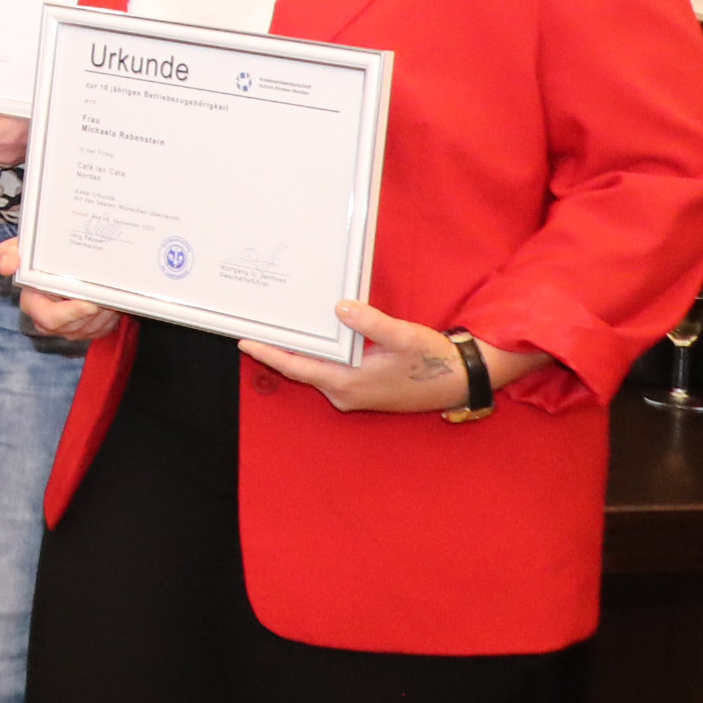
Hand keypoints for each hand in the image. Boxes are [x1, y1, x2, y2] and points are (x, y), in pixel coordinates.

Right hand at [0, 237, 121, 344]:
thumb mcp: (22, 248)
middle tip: (104, 297)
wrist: (65, 263)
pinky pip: (101, 329)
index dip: (69, 313)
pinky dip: (108, 316)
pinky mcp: (86, 331)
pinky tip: (109, 301)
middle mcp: (47, 322)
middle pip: (73, 327)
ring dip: (103, 312)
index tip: (90, 303)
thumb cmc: (41, 255)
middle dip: (91, 312)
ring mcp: (67, 330)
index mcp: (31, 304)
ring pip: (90, 327)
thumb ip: (8, 252)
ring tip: (108, 293)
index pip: (48, 318)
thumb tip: (5, 266)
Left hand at [241, 301, 548, 413]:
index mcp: (349, 383)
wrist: (458, 380)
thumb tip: (341, 308)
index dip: (268, 354)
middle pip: (301, 368)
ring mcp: (353, 393)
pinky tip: (314, 339)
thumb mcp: (403, 337)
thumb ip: (371, 323)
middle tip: (254, 327)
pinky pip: (329, 371)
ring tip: (277, 328)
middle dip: (278, 349)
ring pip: (315, 370)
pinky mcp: (361, 390)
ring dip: (299, 351)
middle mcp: (345, 393)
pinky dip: (317, 356)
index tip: (243, 342)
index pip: (297, 367)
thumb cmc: (431, 360)